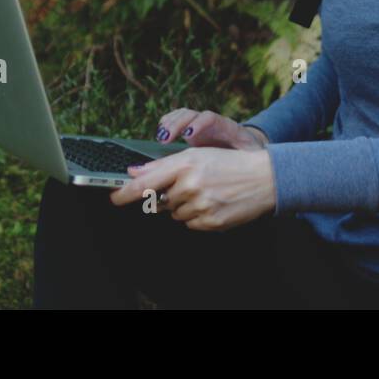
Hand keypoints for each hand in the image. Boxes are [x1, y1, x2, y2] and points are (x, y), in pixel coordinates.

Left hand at [109, 147, 276, 230]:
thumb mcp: (196, 155)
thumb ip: (162, 165)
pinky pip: (190, 224)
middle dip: (171, 194)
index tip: (113, 197)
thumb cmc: (229, 163)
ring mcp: (201, 206)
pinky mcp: (211, 222)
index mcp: (184, 164)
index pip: (145, 184)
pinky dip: (197, 216)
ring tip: (207, 192)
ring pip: (175, 214)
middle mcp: (190, 186)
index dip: (124, 193)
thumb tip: (134, 173)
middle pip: (161, 200)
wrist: (264, 178)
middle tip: (192, 184)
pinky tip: (212, 203)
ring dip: (184, 205)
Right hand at [155, 108, 267, 150]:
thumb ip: (248, 159)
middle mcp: (210, 123)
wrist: (247, 148)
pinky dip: (166, 126)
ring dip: (169, 123)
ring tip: (160, 137)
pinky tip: (159, 137)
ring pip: (181, 115)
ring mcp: (198, 125)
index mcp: (226, 127)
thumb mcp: (252, 157)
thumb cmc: (249, 155)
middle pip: (191, 114)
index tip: (188, 135)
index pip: (211, 119)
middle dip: (177, 124)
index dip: (198, 124)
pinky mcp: (189, 131)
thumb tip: (253, 165)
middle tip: (166, 137)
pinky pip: (175, 122)